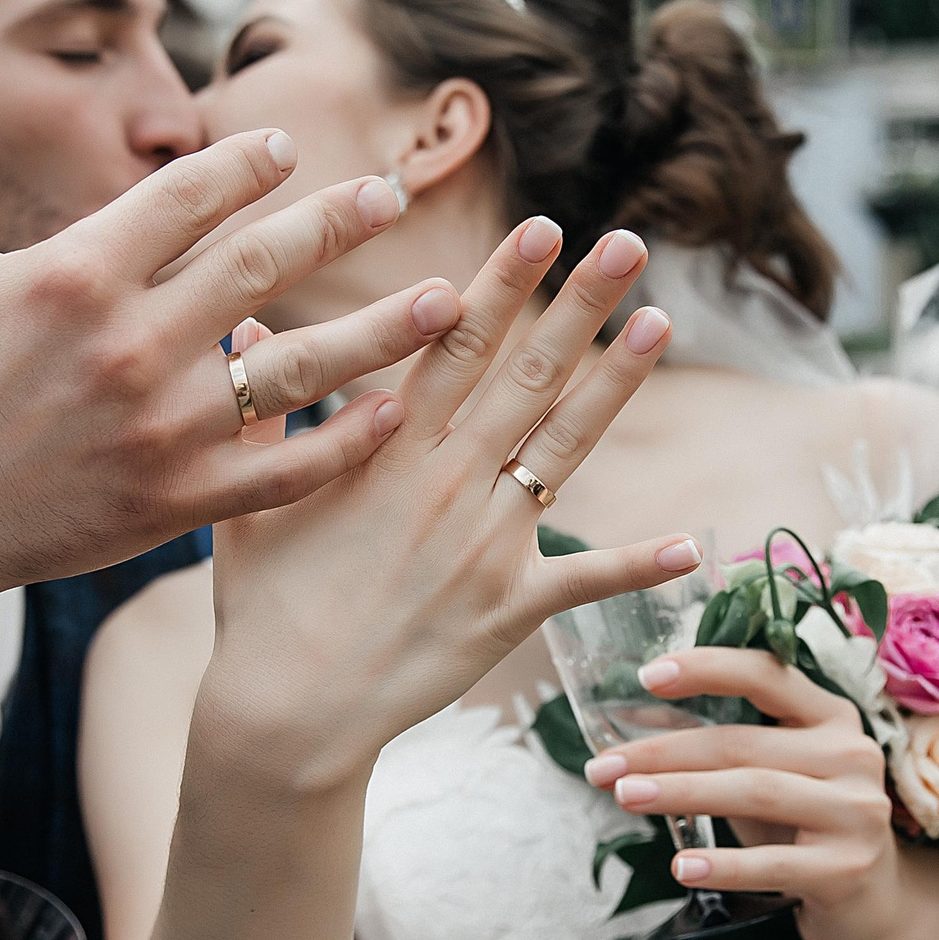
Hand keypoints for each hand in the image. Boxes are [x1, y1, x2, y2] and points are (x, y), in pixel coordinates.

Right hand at [0, 37, 463, 638]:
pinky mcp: (176, 502)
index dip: (244, 163)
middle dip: (337, 225)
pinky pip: (283, 469)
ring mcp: (160, 430)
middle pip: (261, 267)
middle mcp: (127, 346)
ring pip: (296, 368)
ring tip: (444, 298)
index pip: (186, 197)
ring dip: (380, 331)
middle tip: (393, 194)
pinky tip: (397, 409)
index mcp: (72, 274)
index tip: (286, 147)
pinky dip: (345, 442)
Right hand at [203, 219, 699, 788]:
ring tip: (662, 322)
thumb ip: (263, 409)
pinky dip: (640, 565)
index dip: (502, 283)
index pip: (453, 344)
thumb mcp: (248, 499)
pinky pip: (585, 580)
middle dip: (579, 303)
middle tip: (628, 242)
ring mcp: (484, 545)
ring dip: (618, 383)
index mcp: (385, 450)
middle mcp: (444, 483)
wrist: (285, 713)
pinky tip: (693, 545)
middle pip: (526, 375)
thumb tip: (244, 322)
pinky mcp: (508, 610)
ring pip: (564, 448)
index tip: (541, 227)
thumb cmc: (263, 607)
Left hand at [585, 648, 911, 939]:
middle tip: (604, 767)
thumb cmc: (804, 826)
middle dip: (665, 752)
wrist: (871, 901)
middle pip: (743, 743)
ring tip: (625, 798)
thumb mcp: (769, 775)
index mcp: (831, 716)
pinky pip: (774, 863)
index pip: (766, 676)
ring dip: (682, 793)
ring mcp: (856, 810)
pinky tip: (680, 866)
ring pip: (756, 791)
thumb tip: (628, 735)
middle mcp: (852, 753)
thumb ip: (721, 748)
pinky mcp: (848, 867)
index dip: (707, 669)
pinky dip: (722, 864)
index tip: (647, 674)